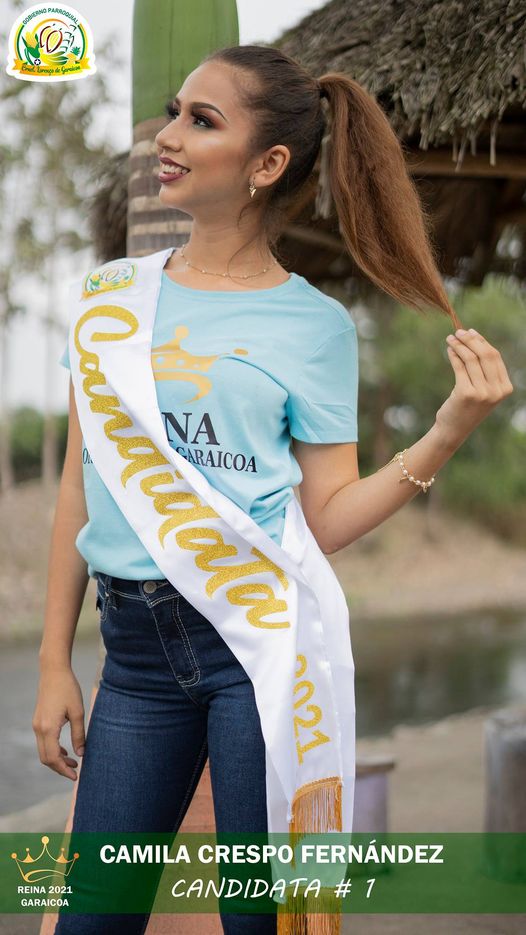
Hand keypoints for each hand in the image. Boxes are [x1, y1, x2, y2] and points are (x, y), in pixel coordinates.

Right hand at [32, 666, 85, 781]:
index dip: (63, 770)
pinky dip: (53, 750)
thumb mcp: (77, 712)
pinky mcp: (38, 721)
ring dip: (57, 759)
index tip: (76, 776)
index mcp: (48, 728)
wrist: (53, 671)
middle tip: (76, 771)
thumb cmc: (68, 689)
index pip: (53, 758)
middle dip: (60, 768)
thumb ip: (79, 734)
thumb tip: (81, 754)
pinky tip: (66, 750)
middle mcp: (39, 729)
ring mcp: (36, 725)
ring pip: (44, 751)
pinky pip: (43, 742)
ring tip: (73, 762)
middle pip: (46, 758)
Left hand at [434, 328, 513, 447]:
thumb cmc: (467, 407)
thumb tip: (475, 337)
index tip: (471, 332)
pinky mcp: (466, 393)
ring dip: (459, 345)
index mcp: (505, 388)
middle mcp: (496, 391)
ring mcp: (482, 393)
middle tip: (458, 332)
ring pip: (471, 359)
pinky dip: (453, 355)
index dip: (482, 342)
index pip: (495, 357)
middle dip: (471, 340)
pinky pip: (459, 367)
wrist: (454, 430)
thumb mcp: (483, 390)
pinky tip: (449, 350)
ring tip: (450, 339)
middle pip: (485, 355)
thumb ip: (485, 370)